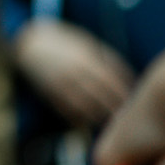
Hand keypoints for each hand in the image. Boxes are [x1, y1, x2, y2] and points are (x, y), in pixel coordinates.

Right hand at [14, 18, 135, 126]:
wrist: (28, 43)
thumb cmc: (65, 41)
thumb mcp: (88, 44)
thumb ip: (108, 60)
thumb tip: (131, 80)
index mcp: (86, 60)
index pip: (111, 82)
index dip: (125, 94)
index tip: (135, 102)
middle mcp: (74, 75)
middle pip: (101, 99)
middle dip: (116, 109)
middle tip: (129, 118)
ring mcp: (60, 86)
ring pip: (86, 110)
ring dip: (100, 118)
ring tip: (112, 123)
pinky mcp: (50, 96)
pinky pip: (69, 113)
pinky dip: (82, 120)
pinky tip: (91, 121)